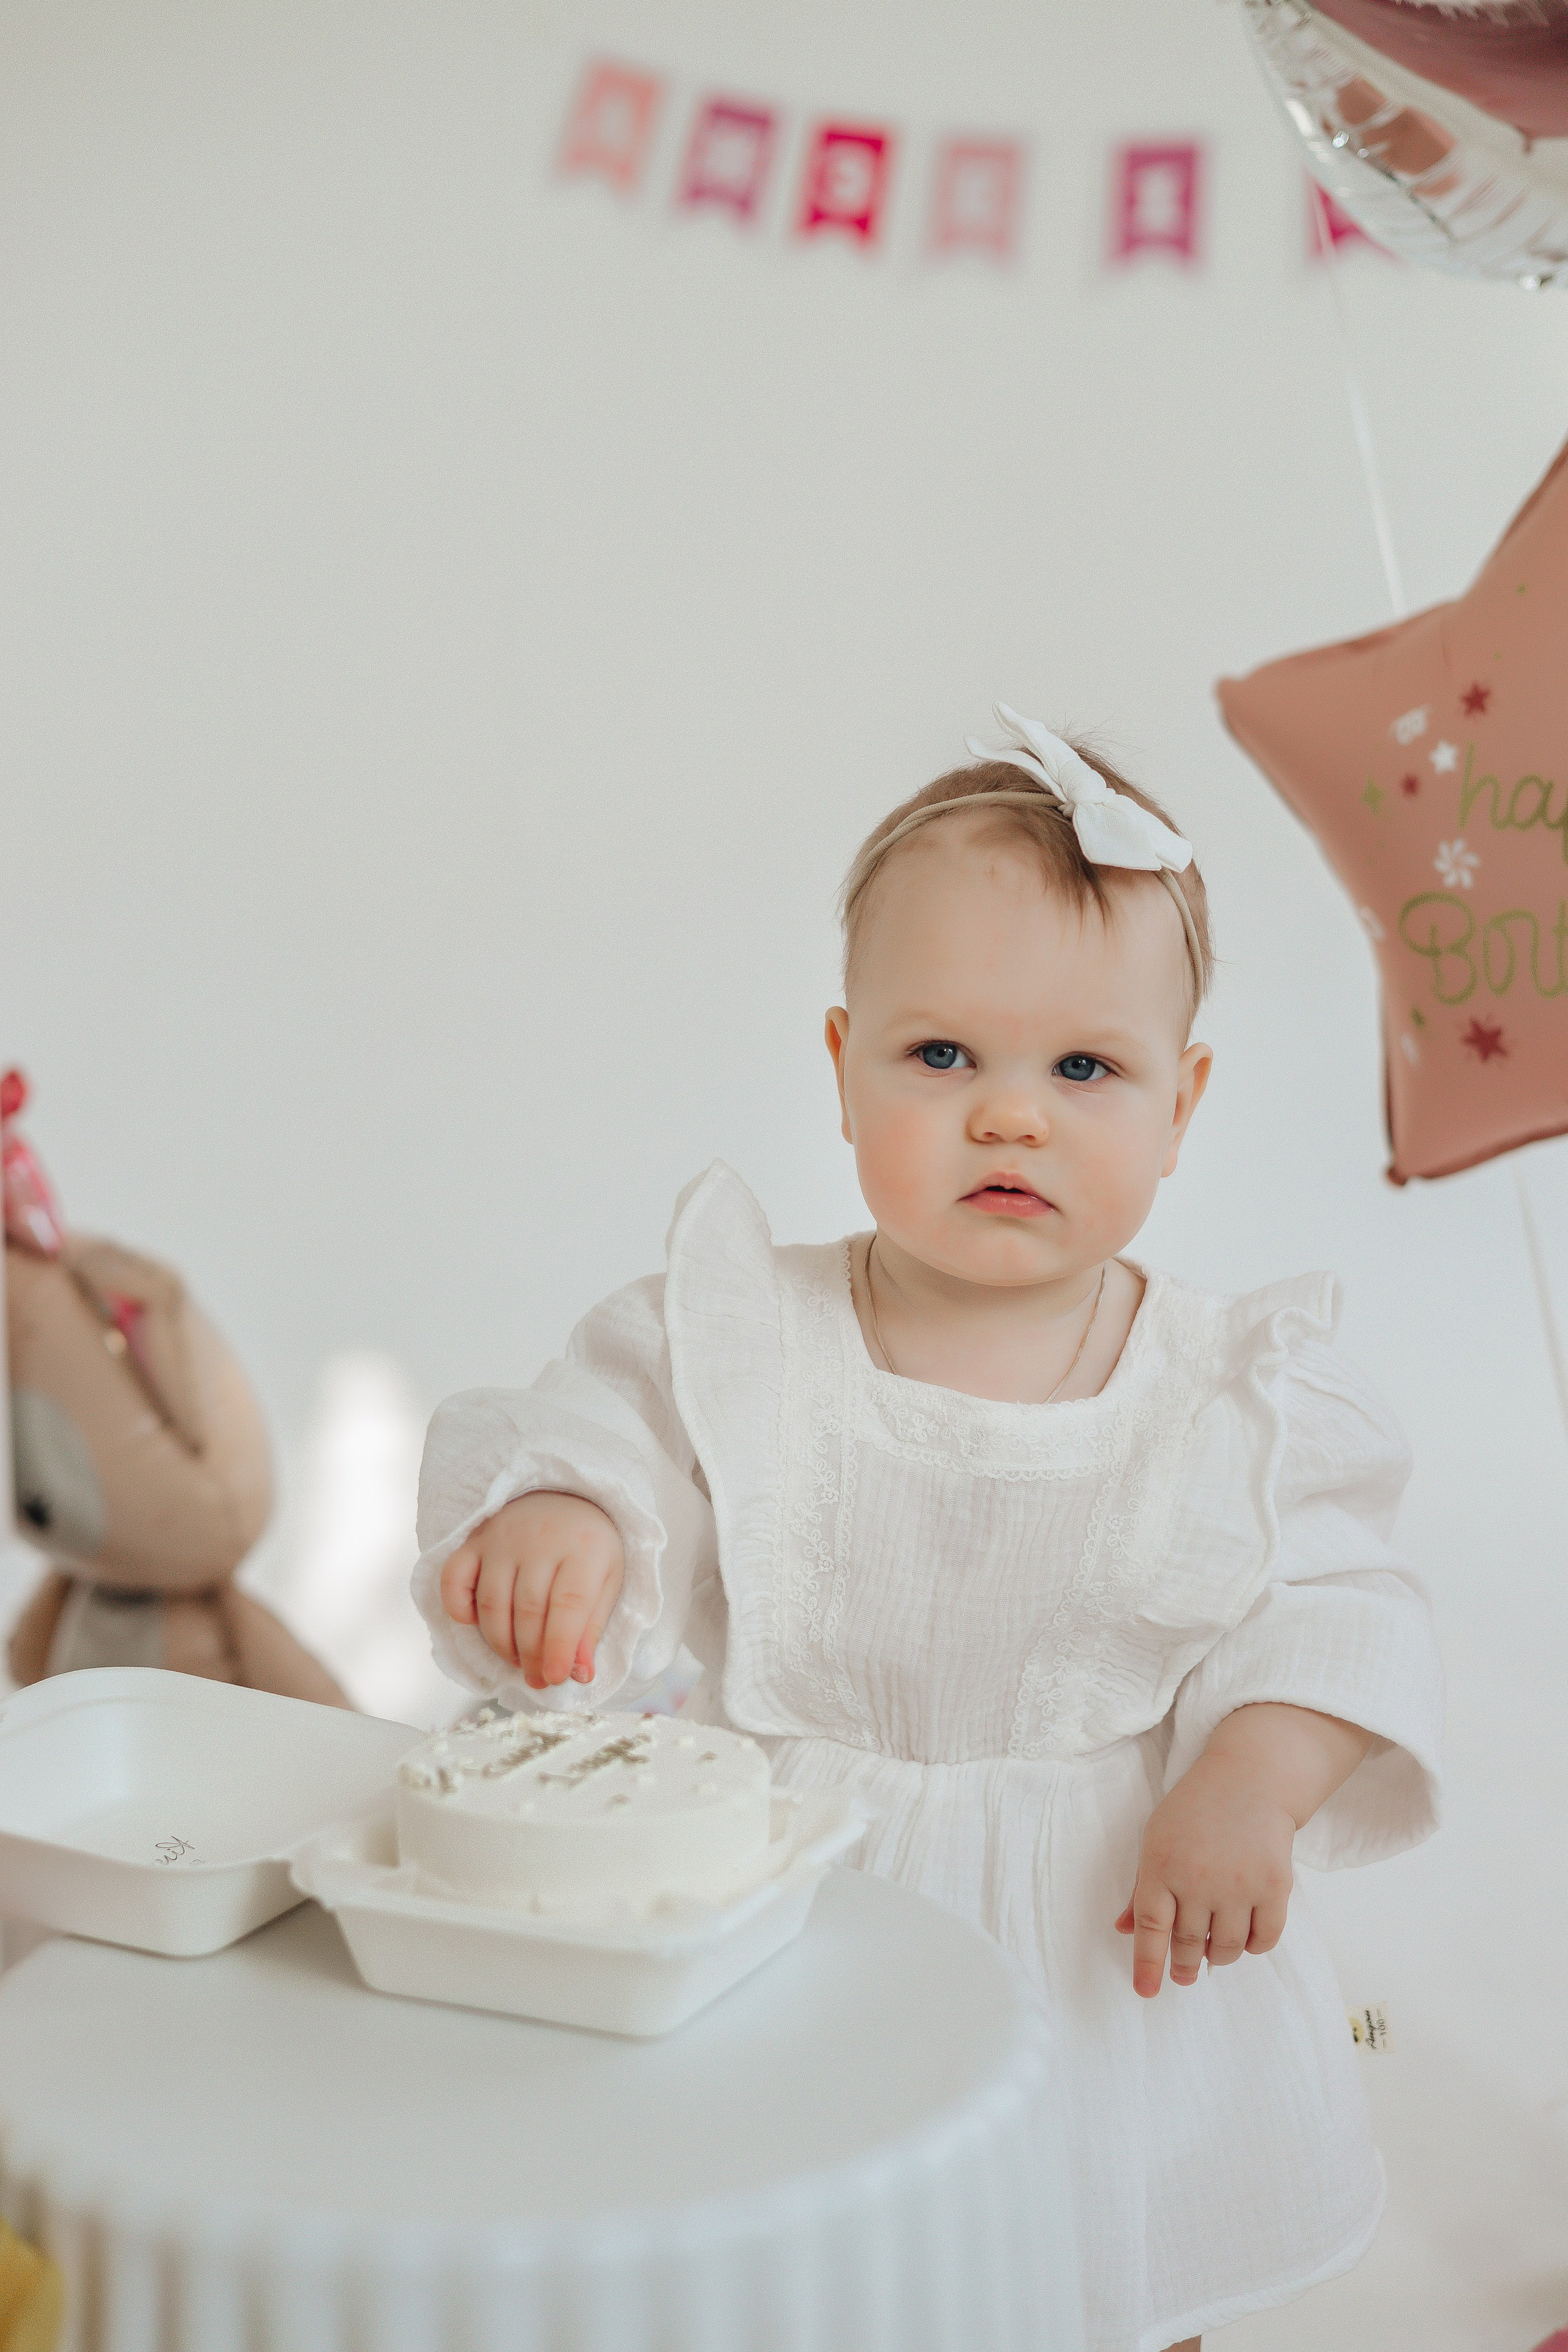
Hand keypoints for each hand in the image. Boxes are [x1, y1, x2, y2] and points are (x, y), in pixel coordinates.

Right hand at [438, 1491, 624, 1688]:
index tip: (555, 1678)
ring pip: (491, 1603)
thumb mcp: (607, 1581)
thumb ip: (592, 1628)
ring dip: (501, 1643)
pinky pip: (454, 1578)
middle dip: (531, 1655)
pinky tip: (474, 1623)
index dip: (559, 1647)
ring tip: (518, 1660)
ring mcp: (502, 1539)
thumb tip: (580, 1675)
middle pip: (528, 1610)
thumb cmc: (589, 1547)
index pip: (568, 1605)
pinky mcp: (474, 1541)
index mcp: (584, 1548)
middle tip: (538, 1679)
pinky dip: (458, 1607)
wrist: (565, 1495)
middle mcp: (539, 1541)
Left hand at [1115, 1750, 1294, 1996]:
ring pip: (1226, 1947)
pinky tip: (1245, 1940)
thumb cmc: (1194, 1811)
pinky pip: (1264, 1938)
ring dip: (1217, 1958)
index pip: (1150, 1927)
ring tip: (1212, 1954)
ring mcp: (1238, 1884)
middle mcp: (1198, 1878)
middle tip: (1184, 1975)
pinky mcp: (1274, 1887)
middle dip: (1184, 1966)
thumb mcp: (1156, 1839)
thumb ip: (1141, 1887)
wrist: (1250, 1780)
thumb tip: (1123, 1931)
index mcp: (1161, 1864)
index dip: (1147, 1964)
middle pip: (1188, 1942)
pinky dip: (1253, 1947)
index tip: (1146, 1992)